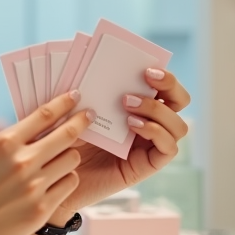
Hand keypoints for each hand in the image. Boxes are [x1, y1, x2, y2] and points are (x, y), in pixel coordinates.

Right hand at [0, 91, 90, 234]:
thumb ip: (4, 142)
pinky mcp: (42, 210)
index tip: (75, 96)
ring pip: (72, 159)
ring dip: (70, 155)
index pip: (43, 115)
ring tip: (63, 157)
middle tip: (89, 115)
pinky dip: (66, 179)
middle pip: (66, 134)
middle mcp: (21, 162)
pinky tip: (57, 180)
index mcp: (3, 144)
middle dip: (81, 121)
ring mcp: (34, 187)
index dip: (64, 103)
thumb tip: (28, 128)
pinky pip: (68, 184)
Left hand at [57, 68, 190, 213]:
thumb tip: (91, 60)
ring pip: (179, 126)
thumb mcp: (72, 108)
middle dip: (171, 86)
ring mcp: (150, 145)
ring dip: (157, 110)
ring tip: (127, 104)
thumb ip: (86, 88)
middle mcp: (149, 123)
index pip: (164, 86)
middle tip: (148, 77)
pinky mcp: (147, 165)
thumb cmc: (61, 138)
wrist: (54, 174)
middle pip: (180, 101)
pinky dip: (156, 132)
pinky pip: (169, 149)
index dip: (164, 75)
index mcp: (135, 105)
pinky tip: (132, 125)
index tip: (147, 66)